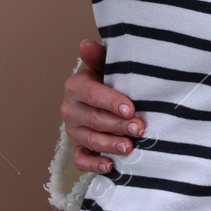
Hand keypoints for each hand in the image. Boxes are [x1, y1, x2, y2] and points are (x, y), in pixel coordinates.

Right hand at [61, 39, 139, 174]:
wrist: (105, 95)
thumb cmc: (110, 77)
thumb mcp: (106, 63)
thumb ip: (98, 56)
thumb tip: (86, 44)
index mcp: (76, 86)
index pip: (91, 94)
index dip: (110, 101)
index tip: (130, 108)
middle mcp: (70, 109)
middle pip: (93, 119)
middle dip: (117, 125)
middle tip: (139, 128)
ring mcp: (73, 130)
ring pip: (89, 140)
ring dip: (110, 145)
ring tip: (130, 147)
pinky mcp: (78, 148)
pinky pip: (81, 160)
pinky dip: (94, 165)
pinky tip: (111, 166)